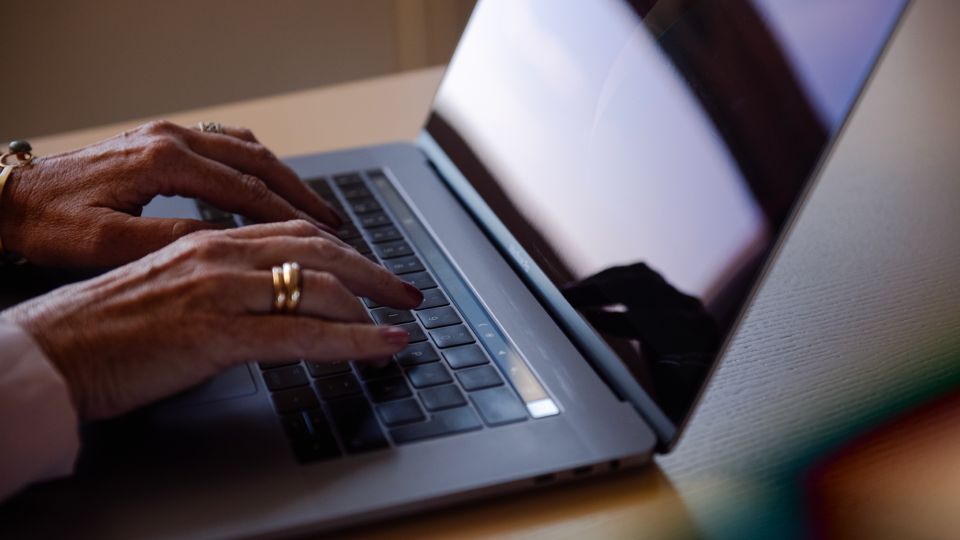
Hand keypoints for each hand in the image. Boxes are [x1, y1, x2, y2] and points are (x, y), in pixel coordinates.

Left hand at [0, 121, 341, 266]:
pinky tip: (269, 188)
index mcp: (164, 160)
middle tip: (336, 224)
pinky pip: (224, 148)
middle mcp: (171, 140)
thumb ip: (172, 242)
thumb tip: (229, 245)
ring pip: (245, 151)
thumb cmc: (49, 225)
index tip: (326, 239)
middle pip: (258, 162)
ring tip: (315, 209)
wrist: (7, 200)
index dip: (292, 216)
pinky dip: (256, 168)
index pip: (247, 188)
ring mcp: (166, 138)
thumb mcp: (109, 244)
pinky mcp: (159, 145)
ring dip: (284, 179)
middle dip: (302, 194)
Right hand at [0, 221, 423, 420]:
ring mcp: (220, 290)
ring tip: (403, 321)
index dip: (344, 250)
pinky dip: (354, 340)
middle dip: (372, 272)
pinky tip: (384, 346)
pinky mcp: (217, 332)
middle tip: (407, 291)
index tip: (372, 268)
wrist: (48, 353)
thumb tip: (259, 299)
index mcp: (207, 240)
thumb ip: (215, 283)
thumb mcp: (168, 289)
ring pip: (319, 285)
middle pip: (319, 250)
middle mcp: (219, 253)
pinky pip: (303, 334)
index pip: (294, 233)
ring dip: (372, 305)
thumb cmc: (100, 329)